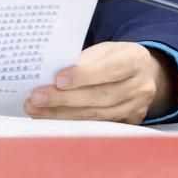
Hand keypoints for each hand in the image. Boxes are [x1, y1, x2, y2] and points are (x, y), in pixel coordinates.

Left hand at [23, 41, 177, 122]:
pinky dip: (73, 123)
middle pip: (100, 96)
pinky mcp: (130, 122)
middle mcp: (141, 86)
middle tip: (36, 99)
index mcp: (135, 59)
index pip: (109, 69)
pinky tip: (53, 120)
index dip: (83, 76)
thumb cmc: (115, 59)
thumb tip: (50, 76)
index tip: (57, 80)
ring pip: (97, 115)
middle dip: (64, 99)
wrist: (141, 74)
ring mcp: (137, 107)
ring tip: (37, 110)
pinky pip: (98, 126)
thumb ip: (83, 61)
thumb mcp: (104, 51)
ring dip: (63, 114)